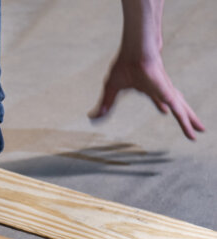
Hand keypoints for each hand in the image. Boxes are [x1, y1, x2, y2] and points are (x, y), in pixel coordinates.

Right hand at [89, 53, 204, 139]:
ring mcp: (167, 92)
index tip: (164, 110)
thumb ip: (105, 104)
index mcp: (148, 87)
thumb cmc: (125, 64)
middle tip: (194, 125)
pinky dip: (186, 121)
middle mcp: (161, 89)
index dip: (160, 103)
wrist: (135, 52)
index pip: (157, 97)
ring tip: (201, 130)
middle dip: (183, 115)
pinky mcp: (169, 94)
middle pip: (175, 105)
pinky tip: (193, 129)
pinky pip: (180, 111)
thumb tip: (92, 116)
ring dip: (191, 120)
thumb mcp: (111, 88)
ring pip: (182, 109)